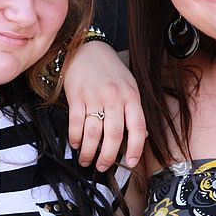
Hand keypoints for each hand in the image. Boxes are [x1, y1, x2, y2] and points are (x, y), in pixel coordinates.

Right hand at [62, 41, 146, 171]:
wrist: (88, 49)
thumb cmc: (111, 71)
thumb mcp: (130, 86)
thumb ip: (134, 110)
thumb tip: (141, 137)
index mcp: (131, 96)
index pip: (137, 127)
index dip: (136, 148)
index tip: (131, 162)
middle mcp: (114, 98)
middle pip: (113, 135)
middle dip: (108, 157)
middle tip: (103, 166)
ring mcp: (94, 97)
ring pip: (93, 133)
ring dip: (89, 152)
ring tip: (86, 160)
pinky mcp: (76, 97)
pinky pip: (76, 124)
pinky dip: (75, 138)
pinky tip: (76, 144)